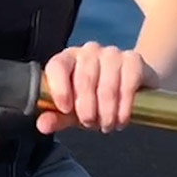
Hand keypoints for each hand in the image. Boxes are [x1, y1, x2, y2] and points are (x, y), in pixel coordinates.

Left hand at [35, 42, 158, 135]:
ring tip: (107, 125)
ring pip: (106, 85)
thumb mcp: (73, 111)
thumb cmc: (95, 99)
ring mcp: (112, 53)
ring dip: (106, 112)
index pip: (57, 66)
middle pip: (84, 79)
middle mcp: (88, 51)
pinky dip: (124, 107)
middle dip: (87, 109)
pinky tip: (121, 119)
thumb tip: (42, 125)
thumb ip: (56, 117)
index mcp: (67, 59)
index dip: (60, 89)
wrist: (131, 88)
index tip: (66, 110)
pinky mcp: (133, 59)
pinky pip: (128, 84)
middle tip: (90, 124)